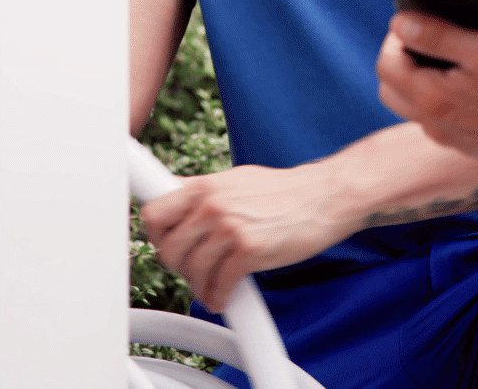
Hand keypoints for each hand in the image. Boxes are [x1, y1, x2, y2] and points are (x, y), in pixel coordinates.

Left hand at [138, 163, 352, 310]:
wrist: (324, 197)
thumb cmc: (282, 191)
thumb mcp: (234, 180)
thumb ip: (204, 193)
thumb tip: (176, 201)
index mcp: (203, 186)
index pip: (153, 214)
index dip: (156, 236)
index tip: (164, 245)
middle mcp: (211, 205)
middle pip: (168, 249)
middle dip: (179, 266)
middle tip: (193, 270)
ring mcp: (229, 227)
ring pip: (191, 271)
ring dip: (199, 287)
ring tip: (210, 287)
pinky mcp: (249, 251)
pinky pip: (219, 285)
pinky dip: (219, 298)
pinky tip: (224, 296)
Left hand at [376, 14, 477, 162]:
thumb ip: (436, 37)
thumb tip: (399, 23)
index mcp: (433, 101)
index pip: (386, 66)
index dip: (395, 38)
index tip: (415, 21)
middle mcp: (438, 128)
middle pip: (393, 90)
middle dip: (402, 60)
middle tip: (428, 38)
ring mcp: (457, 142)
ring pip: (417, 108)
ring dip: (423, 80)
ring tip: (454, 57)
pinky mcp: (477, 148)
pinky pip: (445, 121)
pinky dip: (446, 99)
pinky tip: (476, 84)